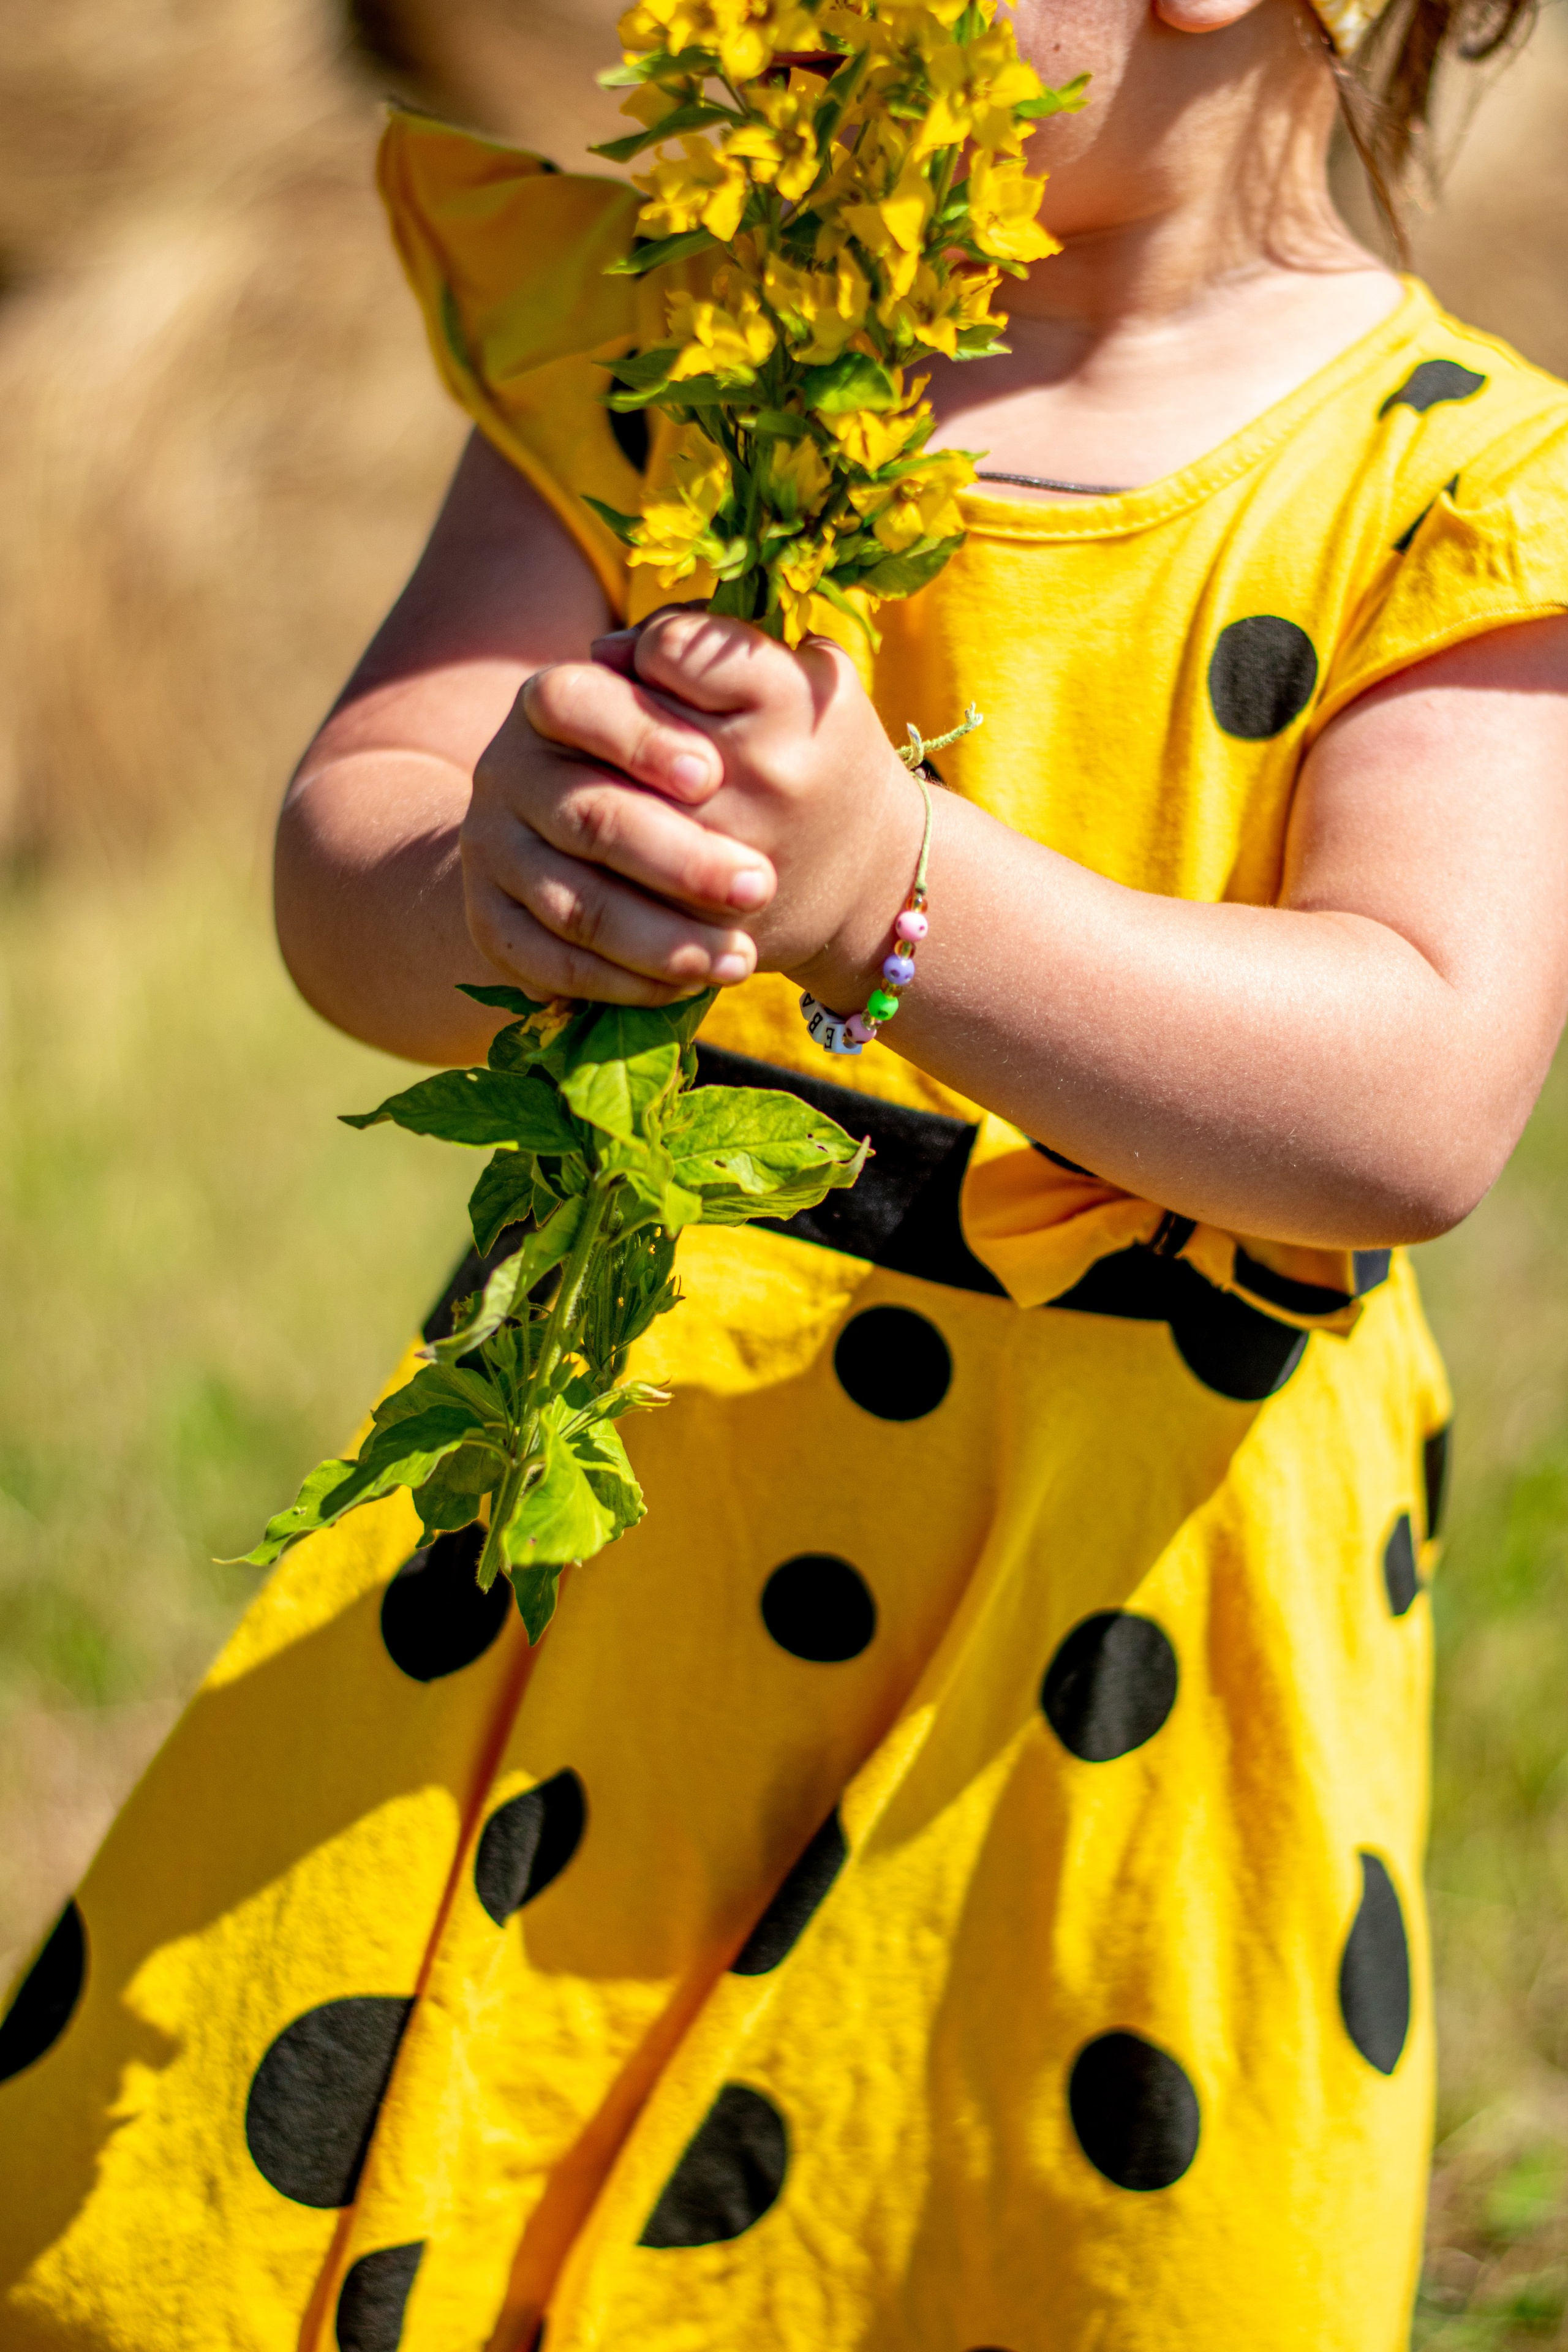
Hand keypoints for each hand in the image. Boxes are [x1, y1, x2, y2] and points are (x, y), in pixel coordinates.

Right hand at [463, 607, 921, 1008]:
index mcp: (554, 703)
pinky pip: (550, 965)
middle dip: (678, 859)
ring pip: (573, 904)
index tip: (710, 774)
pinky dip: (620, 983)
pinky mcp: (491, 924)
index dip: (639, 736)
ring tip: (741, 958)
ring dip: (661, 939)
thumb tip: (706, 657)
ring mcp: (492, 851)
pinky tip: (687, 988)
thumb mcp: (707, 708)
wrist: (613, 842)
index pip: (574, 701)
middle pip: (586, 815)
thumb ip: (712, 673)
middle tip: (758, 885)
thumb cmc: (687, 769)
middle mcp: (508, 772)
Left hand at [596, 609, 925, 1010]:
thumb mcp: (808, 678)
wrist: (876, 884)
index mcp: (793, 702)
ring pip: (612, 786)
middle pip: (632, 712)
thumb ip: (719, 643)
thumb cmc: (826, 759)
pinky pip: (617, 861)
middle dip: (626, 710)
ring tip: (647, 773)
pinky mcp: (703, 902)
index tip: (666, 665)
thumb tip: (607, 652)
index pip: (670, 648)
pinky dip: (615, 838)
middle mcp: (761, 772)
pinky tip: (642, 827)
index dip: (656, 647)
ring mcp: (728, 844)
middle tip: (647, 720)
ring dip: (612, 773)